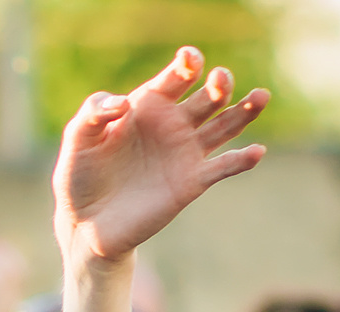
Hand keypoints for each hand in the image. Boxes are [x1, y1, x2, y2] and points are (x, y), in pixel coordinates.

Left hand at [53, 48, 267, 263]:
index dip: (186, 64)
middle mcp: (173, 124)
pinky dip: (241, 160)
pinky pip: (222, 168)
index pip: (175, 77)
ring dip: (244, 111)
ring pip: (225, 125)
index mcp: (148, 105)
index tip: (189, 59)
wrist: (86, 223)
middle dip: (218, 84)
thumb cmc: (80, 175)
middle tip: (221, 78)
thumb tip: (123, 103)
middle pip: (207, 97)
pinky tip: (256, 152)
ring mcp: (185, 153)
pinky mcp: (191, 183)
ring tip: (261, 96)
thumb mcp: (78, 138)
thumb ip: (94, 113)